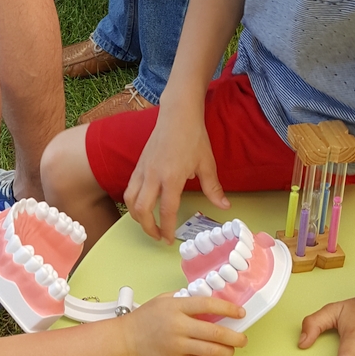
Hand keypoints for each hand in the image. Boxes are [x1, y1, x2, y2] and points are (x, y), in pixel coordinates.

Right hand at [123, 99, 229, 244]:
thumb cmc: (194, 137)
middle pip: (141, 210)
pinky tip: (142, 206)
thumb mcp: (207, 163)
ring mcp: (142, 170)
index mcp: (171, 177)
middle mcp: (152, 176)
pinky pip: (129, 189)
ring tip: (147, 224)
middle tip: (158, 237)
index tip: (169, 240)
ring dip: (136, 217)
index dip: (167, 229)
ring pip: (130, 201)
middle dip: (148, 228)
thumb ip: (213, 188)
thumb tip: (225, 206)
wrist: (177, 114)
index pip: (166, 211)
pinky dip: (132, 202)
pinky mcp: (138, 165)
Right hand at [128, 294, 246, 355]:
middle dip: (235, 337)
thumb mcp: (165, 299)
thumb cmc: (147, 317)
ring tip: (231, 349)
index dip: (228, 308)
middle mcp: (179, 326)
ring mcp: (177, 345)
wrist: (128, 338)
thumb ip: (187, 298)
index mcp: (177, 307)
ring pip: (211, 351)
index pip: (208, 305)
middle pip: (215, 333)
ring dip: (227, 351)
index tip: (240, 313)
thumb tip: (211, 301)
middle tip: (243, 338)